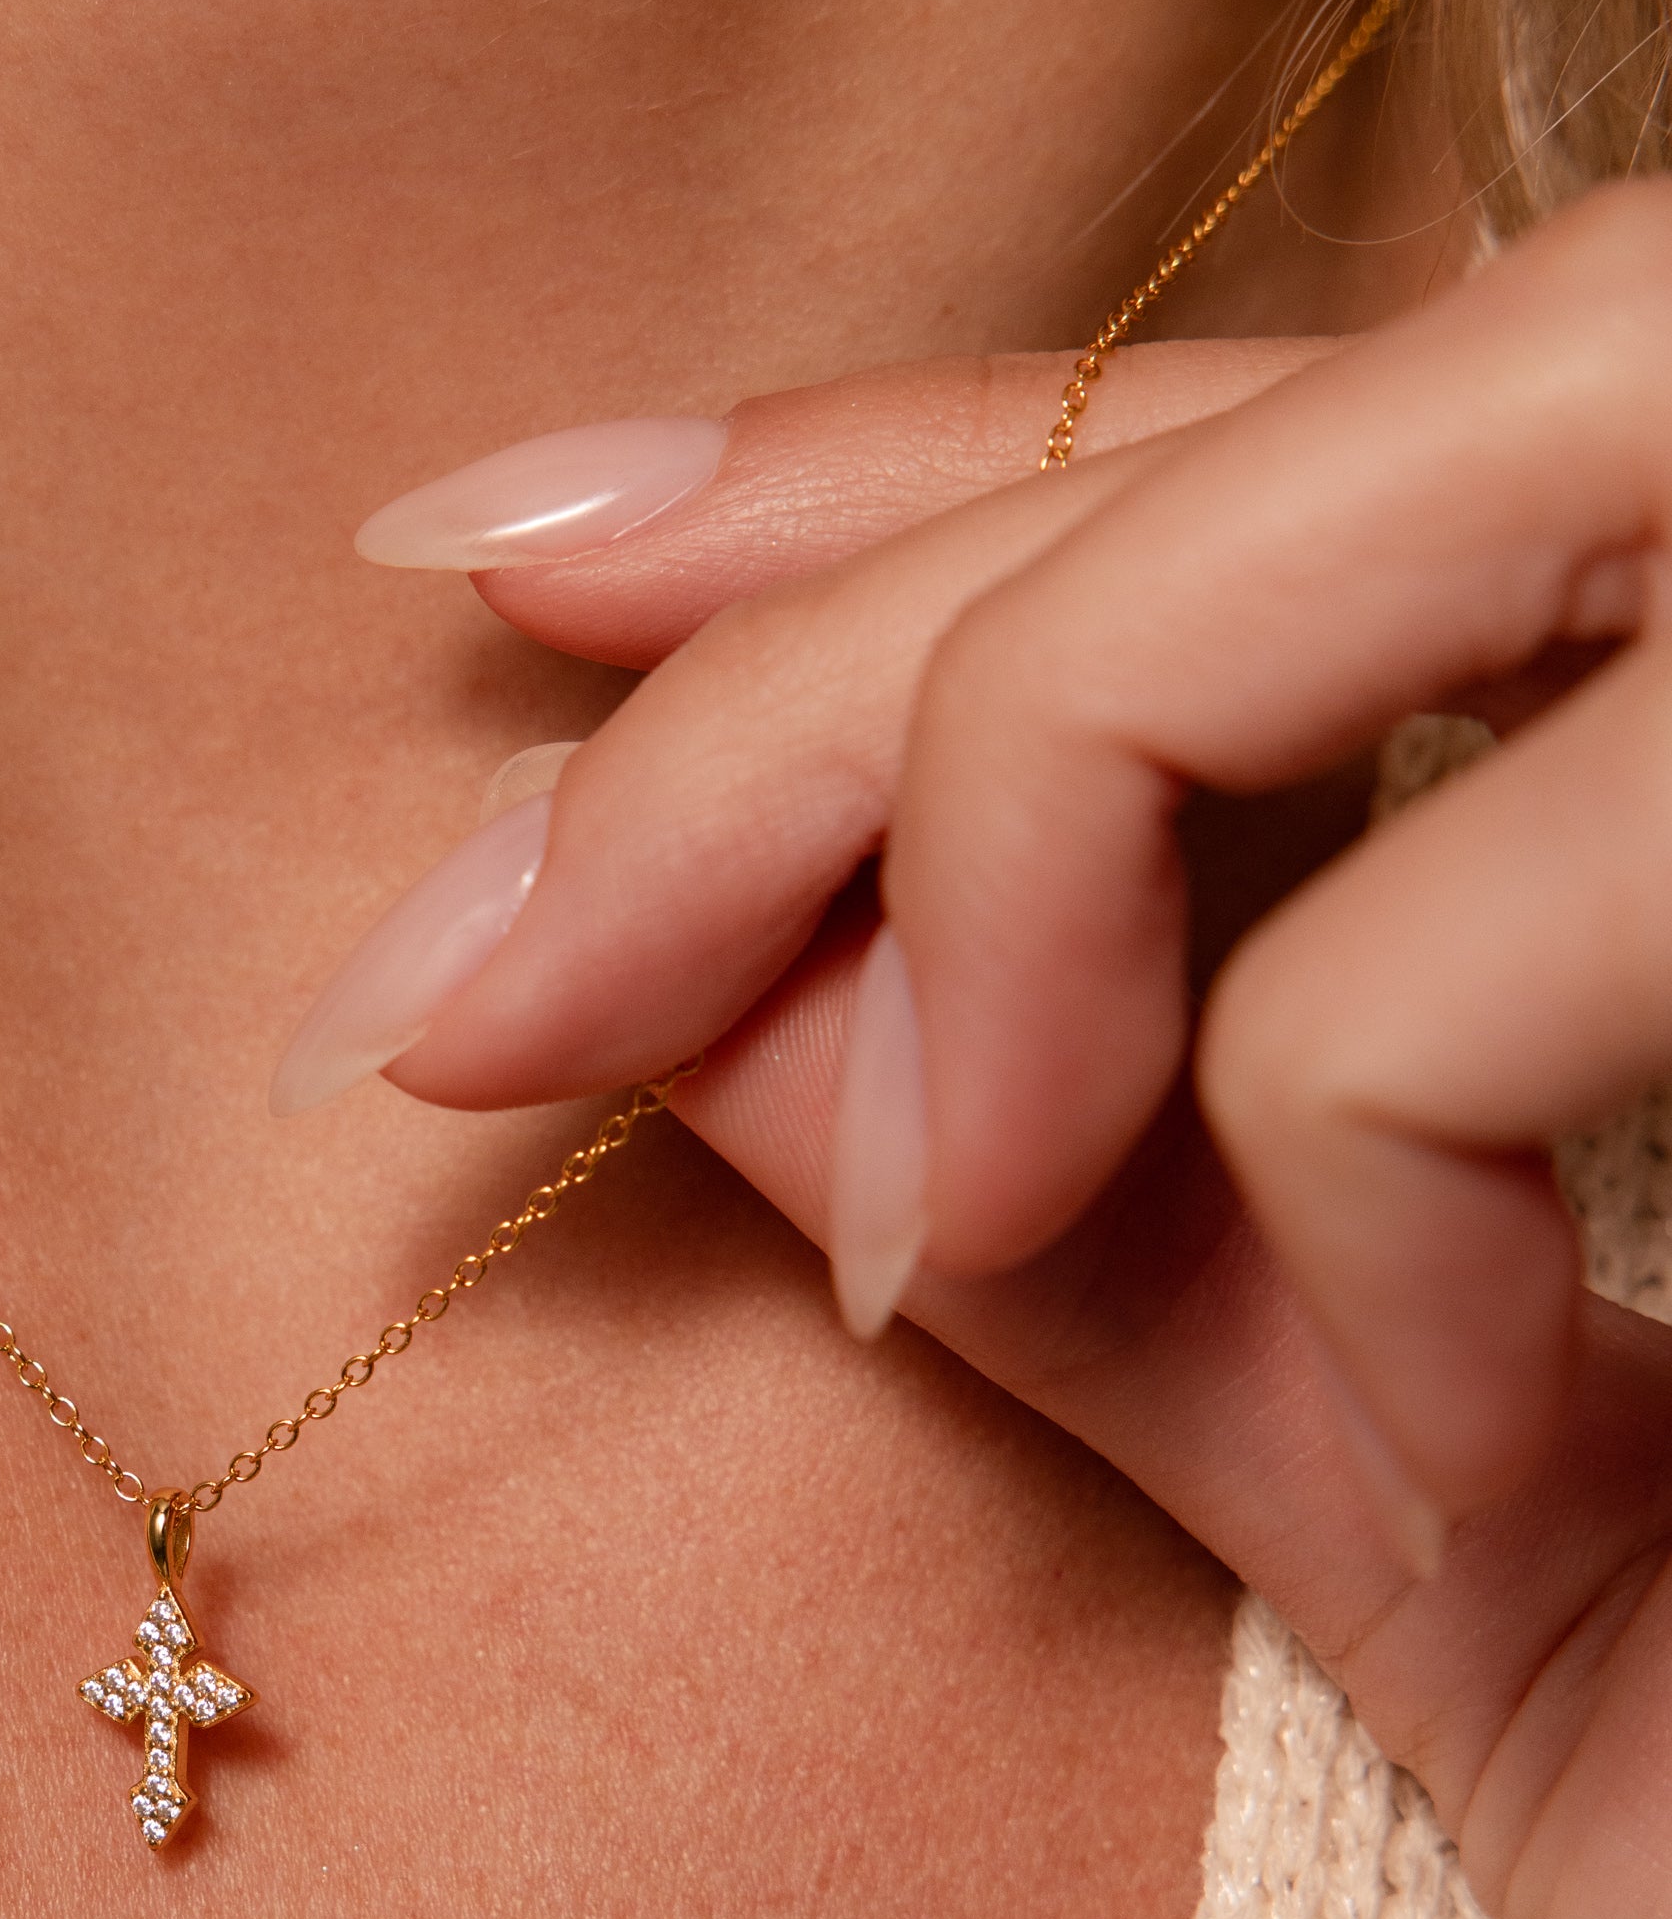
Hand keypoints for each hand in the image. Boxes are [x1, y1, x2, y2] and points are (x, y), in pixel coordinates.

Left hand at [294, 180, 1671, 1918]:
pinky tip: (1459, 1473)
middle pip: (1289, 444)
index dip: (894, 461)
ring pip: (1360, 538)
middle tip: (458, 985)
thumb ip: (1098, 1207)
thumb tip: (693, 986)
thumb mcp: (1414, 1483)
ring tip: (933, 1231)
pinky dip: (1324, 1204)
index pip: (1294, 434)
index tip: (512, 565)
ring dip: (1004, 855)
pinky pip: (1432, 986)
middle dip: (800, 673)